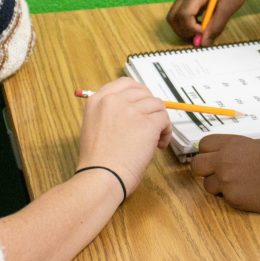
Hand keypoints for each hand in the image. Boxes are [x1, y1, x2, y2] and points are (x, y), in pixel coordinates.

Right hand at [77, 78, 171, 196]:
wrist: (100, 177)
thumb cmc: (96, 161)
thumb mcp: (94, 127)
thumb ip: (110, 114)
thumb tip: (134, 111)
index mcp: (98, 100)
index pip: (125, 83)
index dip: (138, 94)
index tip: (142, 107)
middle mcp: (114, 100)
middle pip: (144, 92)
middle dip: (150, 107)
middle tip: (151, 124)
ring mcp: (131, 110)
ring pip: (157, 105)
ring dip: (159, 120)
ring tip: (155, 139)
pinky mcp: (147, 123)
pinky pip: (164, 119)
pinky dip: (165, 131)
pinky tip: (159, 145)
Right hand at [166, 0, 250, 45]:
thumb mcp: (228, 9)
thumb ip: (215, 26)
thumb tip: (203, 43)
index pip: (183, 15)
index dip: (191, 28)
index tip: (205, 33)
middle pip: (173, 17)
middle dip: (183, 31)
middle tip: (200, 36)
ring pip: (174, 17)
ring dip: (184, 28)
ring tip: (201, 30)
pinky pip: (180, 14)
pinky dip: (186, 23)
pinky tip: (200, 24)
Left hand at [190, 134, 259, 212]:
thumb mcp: (254, 145)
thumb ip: (233, 149)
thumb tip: (218, 154)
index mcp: (231, 143)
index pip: (203, 145)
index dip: (207, 152)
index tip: (214, 157)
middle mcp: (224, 160)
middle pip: (197, 165)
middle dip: (205, 170)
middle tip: (217, 173)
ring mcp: (226, 180)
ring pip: (207, 185)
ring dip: (218, 186)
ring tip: (238, 184)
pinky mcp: (232, 198)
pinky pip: (222, 197)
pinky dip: (231, 196)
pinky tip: (247, 192)